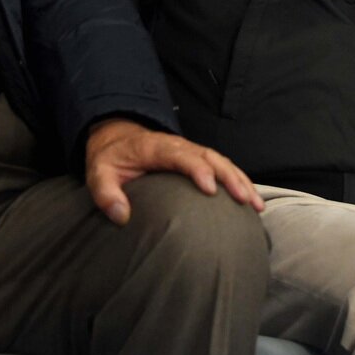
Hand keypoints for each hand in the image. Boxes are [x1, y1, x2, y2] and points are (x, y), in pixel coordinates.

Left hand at [84, 119, 263, 224]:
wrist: (117, 138)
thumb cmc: (110, 159)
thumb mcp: (98, 173)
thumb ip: (106, 193)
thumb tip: (121, 216)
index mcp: (155, 148)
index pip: (181, 155)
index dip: (197, 170)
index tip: (210, 189)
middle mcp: (178, 146)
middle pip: (210, 157)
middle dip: (230, 177)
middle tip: (244, 199)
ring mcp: (190, 151)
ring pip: (221, 161)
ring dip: (240, 180)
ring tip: (256, 204)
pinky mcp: (196, 159)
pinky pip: (222, 166)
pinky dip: (239, 180)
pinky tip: (252, 199)